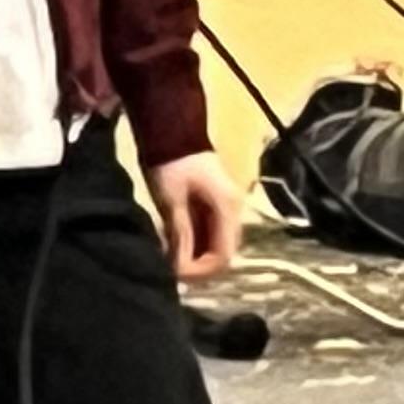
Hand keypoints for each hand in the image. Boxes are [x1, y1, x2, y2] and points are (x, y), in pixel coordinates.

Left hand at [147, 150, 244, 281]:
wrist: (171, 128)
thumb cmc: (170, 162)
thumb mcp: (171, 199)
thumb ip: (179, 233)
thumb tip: (179, 268)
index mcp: (227, 209)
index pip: (223, 255)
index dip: (200, 271)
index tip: (175, 275)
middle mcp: (233, 211)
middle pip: (222, 252)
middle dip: (197, 266)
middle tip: (170, 271)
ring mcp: (225, 207)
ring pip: (215, 243)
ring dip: (194, 255)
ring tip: (169, 259)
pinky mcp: (213, 203)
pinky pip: (208, 232)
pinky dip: (193, 242)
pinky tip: (174, 244)